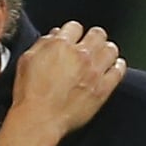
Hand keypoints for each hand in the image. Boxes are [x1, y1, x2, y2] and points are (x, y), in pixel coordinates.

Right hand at [11, 20, 125, 137]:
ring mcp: (94, 72)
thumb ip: (42, 45)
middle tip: (90, 44)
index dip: (73, 32)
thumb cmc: (29, 94)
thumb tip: (53, 37)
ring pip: (111, 49)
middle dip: (93, 37)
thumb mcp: (26, 61)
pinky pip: (119, 71)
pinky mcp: (103, 89)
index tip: (72, 38)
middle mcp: (81, 55)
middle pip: (98, 34)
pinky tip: (114, 67)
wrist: (39, 119)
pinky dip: (118, 66)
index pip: (75, 27)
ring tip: (102, 54)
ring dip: (106, 50)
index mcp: (61, 45)